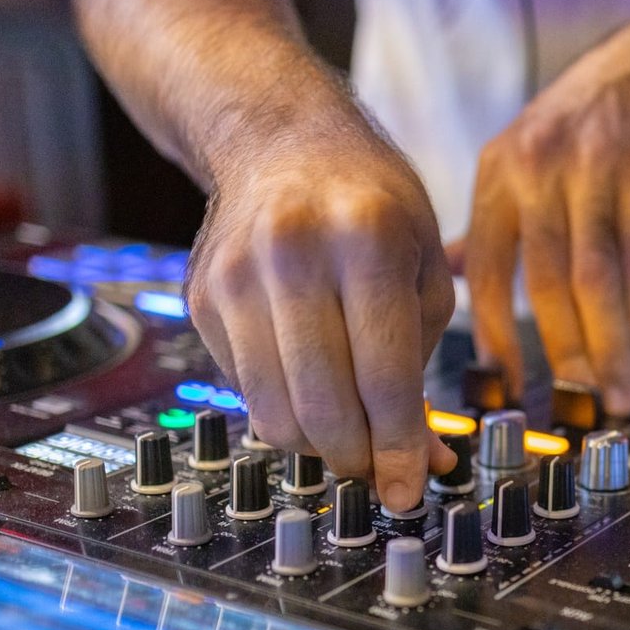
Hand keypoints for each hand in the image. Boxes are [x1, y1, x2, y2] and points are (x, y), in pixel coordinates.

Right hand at [185, 129, 456, 512]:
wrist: (279, 138)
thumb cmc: (371, 204)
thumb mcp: (424, 266)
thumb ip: (427, 365)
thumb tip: (427, 462)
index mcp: (366, 238)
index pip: (384, 377)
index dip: (400, 448)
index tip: (409, 490)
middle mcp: (293, 252)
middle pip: (323, 406)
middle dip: (356, 458)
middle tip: (378, 469)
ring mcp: (237, 275)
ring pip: (274, 412)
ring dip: (316, 446)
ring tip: (349, 436)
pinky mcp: (202, 296)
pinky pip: (245, 390)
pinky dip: (282, 410)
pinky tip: (310, 388)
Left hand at [463, 15, 629, 416]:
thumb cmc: (582, 124)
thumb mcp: (519, 158)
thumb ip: (486, 224)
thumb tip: (441, 277)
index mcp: (498, 177)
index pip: (483, 269)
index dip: (493, 333)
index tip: (507, 383)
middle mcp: (538, 173)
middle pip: (544, 282)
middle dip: (562, 350)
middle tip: (574, 401)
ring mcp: (594, 173)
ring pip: (596, 278)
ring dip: (608, 344)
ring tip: (616, 392)